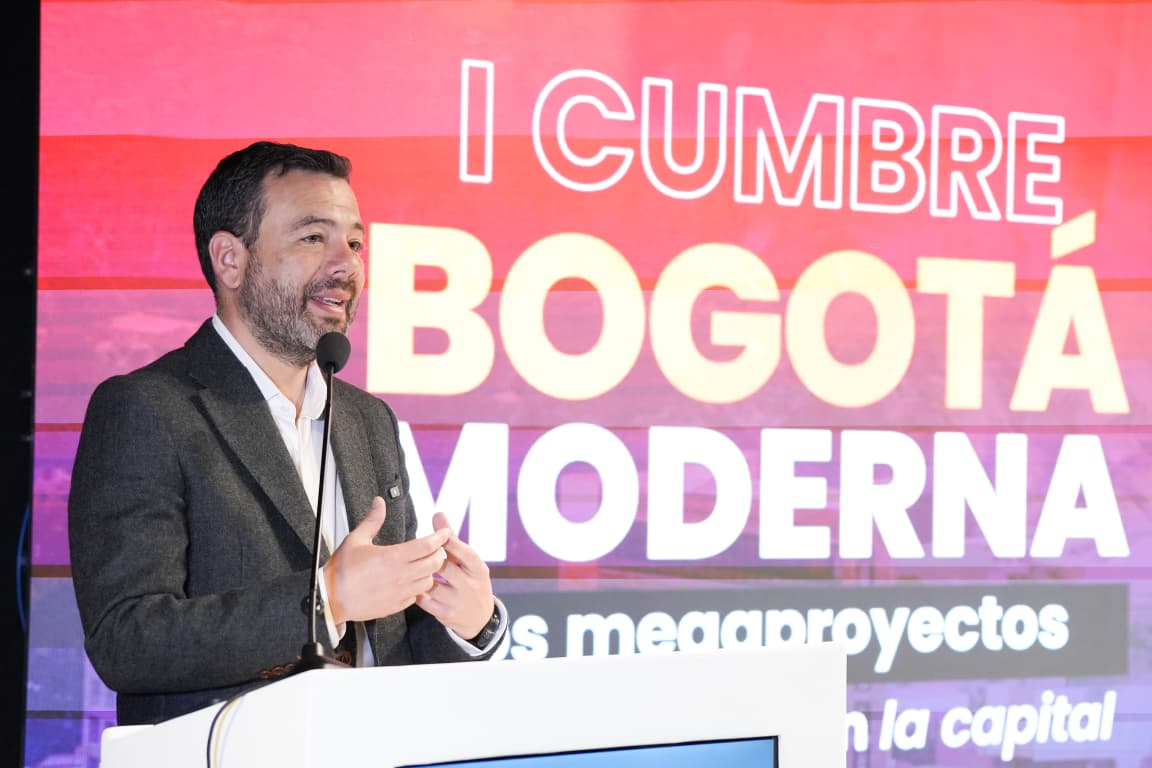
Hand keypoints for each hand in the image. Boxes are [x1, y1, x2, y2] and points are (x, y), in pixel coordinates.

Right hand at [323, 497, 449, 624]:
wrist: (330, 599)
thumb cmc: (340, 572)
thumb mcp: (356, 539)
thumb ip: (372, 520)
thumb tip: (379, 503)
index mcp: (392, 557)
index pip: (427, 545)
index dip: (440, 537)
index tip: (445, 532)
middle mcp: (400, 575)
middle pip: (435, 563)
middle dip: (440, 553)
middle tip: (437, 547)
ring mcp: (400, 592)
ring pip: (429, 581)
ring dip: (430, 571)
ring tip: (425, 564)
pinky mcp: (396, 606)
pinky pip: (417, 596)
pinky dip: (419, 587)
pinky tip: (412, 580)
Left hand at [416, 512, 495, 638]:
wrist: (480, 617)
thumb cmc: (470, 580)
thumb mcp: (468, 561)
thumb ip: (452, 538)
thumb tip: (438, 514)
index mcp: (478, 569)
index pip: (465, 553)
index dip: (450, 543)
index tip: (437, 535)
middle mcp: (470, 585)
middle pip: (445, 567)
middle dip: (430, 559)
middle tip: (416, 552)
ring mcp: (458, 601)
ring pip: (432, 584)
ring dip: (420, 575)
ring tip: (409, 568)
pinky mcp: (446, 614)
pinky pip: (425, 601)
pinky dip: (416, 591)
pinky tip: (411, 584)